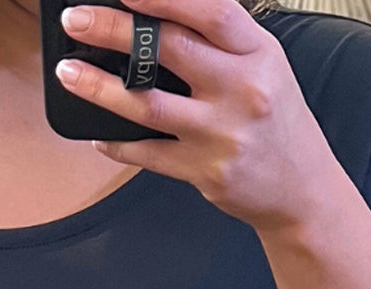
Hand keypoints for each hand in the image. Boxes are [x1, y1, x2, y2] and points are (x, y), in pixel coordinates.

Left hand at [56, 0, 341, 234]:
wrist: (301, 189)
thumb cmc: (277, 122)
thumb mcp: (264, 66)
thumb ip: (219, 41)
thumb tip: (159, 16)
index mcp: (258, 53)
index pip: (208, 11)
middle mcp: (241, 90)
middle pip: (167, 50)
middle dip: (113, 30)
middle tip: (76, 20)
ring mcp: (221, 134)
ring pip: (147, 104)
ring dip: (99, 87)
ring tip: (69, 72)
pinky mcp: (204, 172)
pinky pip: (148, 154)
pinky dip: (116, 143)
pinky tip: (96, 134)